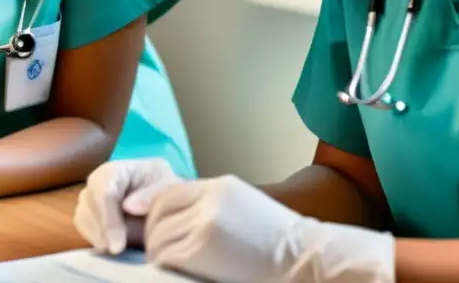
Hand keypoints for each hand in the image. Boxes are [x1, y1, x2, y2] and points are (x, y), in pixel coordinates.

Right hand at [73, 158, 181, 254]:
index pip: (104, 193)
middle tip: (121, 249)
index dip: (109, 221)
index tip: (118, 246)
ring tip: (123, 243)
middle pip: (89, 208)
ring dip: (101, 236)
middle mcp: (96, 180)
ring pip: (84, 219)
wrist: (158, 197)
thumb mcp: (167, 187)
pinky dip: (97, 239)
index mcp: (115, 170)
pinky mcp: (86, 212)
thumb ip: (151, 195)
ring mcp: (88, 196)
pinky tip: (115, 242)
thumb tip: (128, 207)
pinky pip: (84, 228)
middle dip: (105, 232)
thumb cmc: (163, 190)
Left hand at [145, 176, 394, 282]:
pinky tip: (182, 272)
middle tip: (166, 254)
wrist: (304, 259)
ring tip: (178, 265)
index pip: (166, 195)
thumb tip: (169, 216)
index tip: (156, 232)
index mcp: (219, 187)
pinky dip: (167, 266)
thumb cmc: (276, 242)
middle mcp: (208, 199)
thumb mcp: (242, 207)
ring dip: (161, 254)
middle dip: (156, 236)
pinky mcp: (201, 249)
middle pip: (157, 215)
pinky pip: (166, 257)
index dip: (155, 215)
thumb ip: (208, 204)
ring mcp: (204, 223)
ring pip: (157, 238)